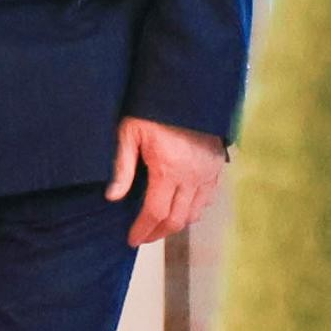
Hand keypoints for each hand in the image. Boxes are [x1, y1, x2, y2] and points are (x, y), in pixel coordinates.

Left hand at [106, 116, 225, 245]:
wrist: (188, 90)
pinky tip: (181, 209)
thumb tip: (112, 197)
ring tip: (159, 226)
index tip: (131, 239)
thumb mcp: (130, 133)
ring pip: (195, 213)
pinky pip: (208, 199)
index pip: (155, 213)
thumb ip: (122, 167)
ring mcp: (207, 173)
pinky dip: (194, 210)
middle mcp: (192, 177)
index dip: (142, 230)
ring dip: (176, 224)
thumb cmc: (153, 109)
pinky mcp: (217, 167)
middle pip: (176, 219)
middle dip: (158, 233)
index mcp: (168, 170)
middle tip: (143, 236)